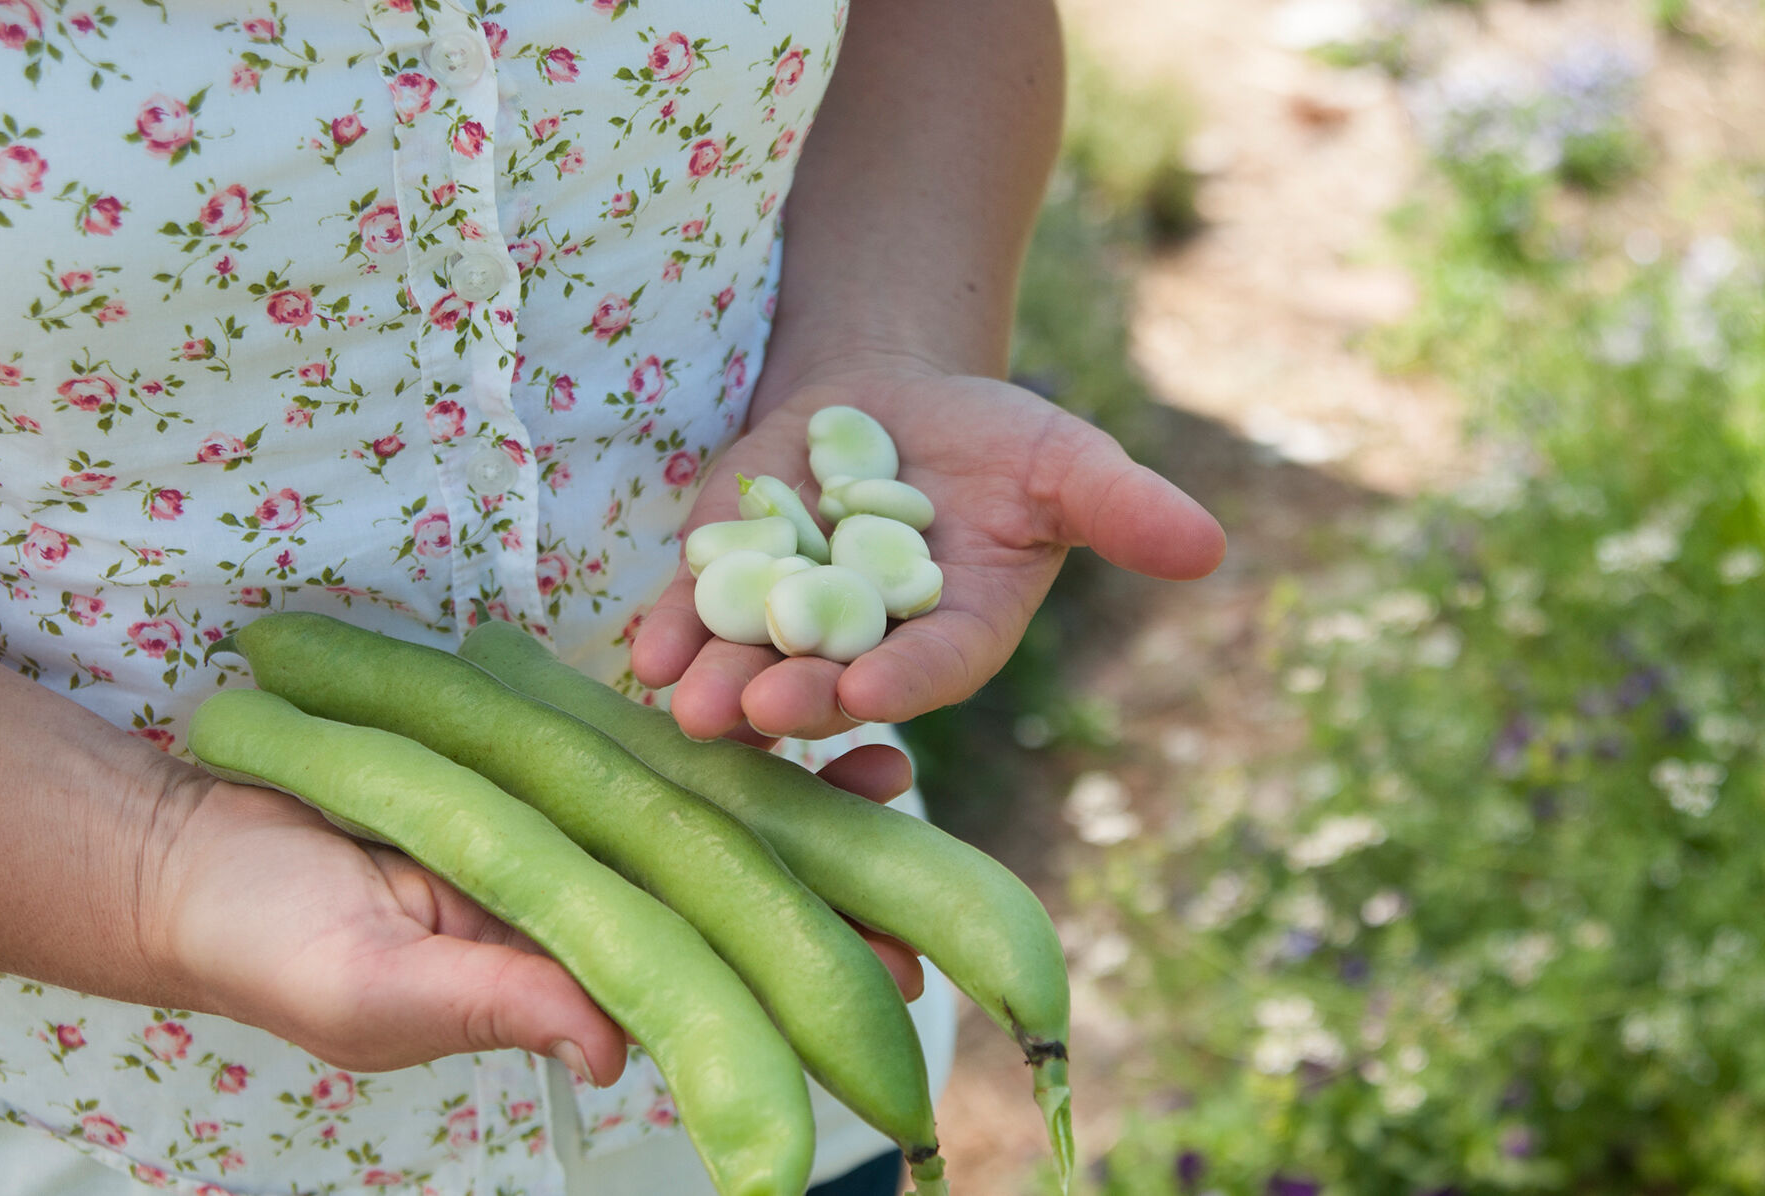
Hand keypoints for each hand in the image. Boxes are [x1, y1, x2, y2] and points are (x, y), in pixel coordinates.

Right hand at [156, 746, 925, 1080]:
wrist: (198, 848)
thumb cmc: (271, 944)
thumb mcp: (374, 994)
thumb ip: (494, 1007)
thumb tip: (610, 1046)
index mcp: (566, 977)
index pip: (713, 984)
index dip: (801, 981)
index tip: (897, 973)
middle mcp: (586, 905)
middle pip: (732, 901)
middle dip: (834, 891)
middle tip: (931, 876)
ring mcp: (568, 832)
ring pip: (702, 819)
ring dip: (792, 802)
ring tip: (887, 773)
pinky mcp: (535, 762)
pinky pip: (635, 747)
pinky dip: (704, 738)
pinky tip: (770, 719)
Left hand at [632, 361, 1225, 739]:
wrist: (892, 402)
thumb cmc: (996, 444)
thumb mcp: (1065, 461)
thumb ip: (1122, 510)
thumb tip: (1210, 547)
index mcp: (956, 636)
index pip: (932, 666)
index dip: (903, 680)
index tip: (869, 692)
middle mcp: (870, 650)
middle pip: (831, 684)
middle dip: (795, 698)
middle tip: (759, 713)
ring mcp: (791, 625)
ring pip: (754, 664)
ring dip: (721, 684)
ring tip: (691, 702)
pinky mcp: (728, 588)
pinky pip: (699, 619)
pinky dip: (674, 633)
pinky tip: (647, 650)